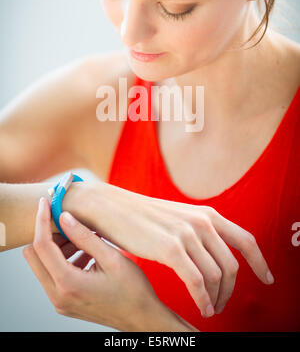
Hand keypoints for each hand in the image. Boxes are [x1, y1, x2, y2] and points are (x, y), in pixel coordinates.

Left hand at [22, 197, 196, 331]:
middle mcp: (57, 295)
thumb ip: (85, 237)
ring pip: (42, 264)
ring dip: (57, 247)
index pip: (42, 245)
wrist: (141, 318)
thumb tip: (64, 217)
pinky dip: (63, 259)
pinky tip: (86, 253)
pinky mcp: (64, 302)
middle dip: (47, 234)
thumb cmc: (132, 290)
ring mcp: (59, 301)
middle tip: (67, 222)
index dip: (42, 220)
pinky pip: (52, 275)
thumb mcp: (111, 258)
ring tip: (83, 239)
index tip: (46, 202)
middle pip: (34, 255)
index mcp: (68, 283)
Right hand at [87, 182, 274, 317]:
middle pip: (232, 265)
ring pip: (216, 276)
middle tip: (223, 304)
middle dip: (231, 290)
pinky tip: (202, 307)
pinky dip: (203, 299)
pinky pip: (197, 282)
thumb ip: (200, 231)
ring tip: (210, 308)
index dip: (260, 262)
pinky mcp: (170, 248)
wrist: (110, 207)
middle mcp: (202, 222)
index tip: (267, 278)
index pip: (246, 240)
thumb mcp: (179, 217)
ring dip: (217, 298)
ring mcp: (187, 234)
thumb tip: (214, 254)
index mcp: (207, 214)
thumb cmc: (143, 217)